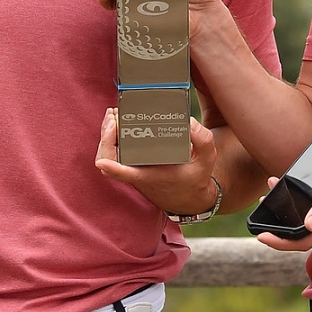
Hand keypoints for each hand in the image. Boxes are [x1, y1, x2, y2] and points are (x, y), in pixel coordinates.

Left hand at [95, 109, 219, 215]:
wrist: (189, 198)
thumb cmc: (196, 177)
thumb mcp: (207, 159)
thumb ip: (203, 140)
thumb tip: (189, 122)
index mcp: (152, 175)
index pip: (126, 174)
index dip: (113, 168)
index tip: (104, 161)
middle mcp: (137, 173)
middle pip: (109, 159)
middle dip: (106, 137)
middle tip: (114, 116)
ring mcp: (131, 169)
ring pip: (107, 155)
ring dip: (106, 134)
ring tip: (113, 114)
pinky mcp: (131, 164)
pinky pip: (112, 152)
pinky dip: (110, 137)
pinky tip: (116, 121)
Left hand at [254, 152, 311, 251]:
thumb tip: (308, 224)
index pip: (303, 241)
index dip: (280, 242)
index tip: (260, 235)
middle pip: (305, 237)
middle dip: (282, 230)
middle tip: (263, 213)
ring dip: (293, 219)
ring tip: (276, 197)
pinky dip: (306, 213)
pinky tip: (301, 198)